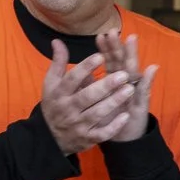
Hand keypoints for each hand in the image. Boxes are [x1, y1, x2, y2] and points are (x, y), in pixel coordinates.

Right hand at [41, 40, 137, 155]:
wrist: (49, 138)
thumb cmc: (54, 104)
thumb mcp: (51, 84)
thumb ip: (57, 63)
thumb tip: (57, 40)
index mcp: (59, 93)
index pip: (71, 79)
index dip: (85, 67)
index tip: (100, 56)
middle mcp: (68, 109)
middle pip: (86, 96)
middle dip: (105, 86)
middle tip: (123, 75)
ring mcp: (78, 125)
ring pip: (96, 114)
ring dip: (113, 102)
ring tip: (130, 90)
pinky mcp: (87, 139)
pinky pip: (101, 134)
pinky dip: (113, 126)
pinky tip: (125, 116)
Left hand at [94, 29, 158, 143]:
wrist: (126, 138)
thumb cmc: (112, 117)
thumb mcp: (102, 100)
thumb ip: (94, 83)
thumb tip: (85, 68)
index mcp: (116, 81)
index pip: (111, 61)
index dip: (107, 49)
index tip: (101, 35)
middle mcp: (127, 83)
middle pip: (122, 62)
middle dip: (118, 46)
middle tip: (113, 31)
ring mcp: (135, 93)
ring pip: (133, 72)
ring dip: (132, 57)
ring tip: (131, 40)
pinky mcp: (141, 106)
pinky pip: (144, 93)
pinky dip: (147, 81)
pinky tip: (151, 68)